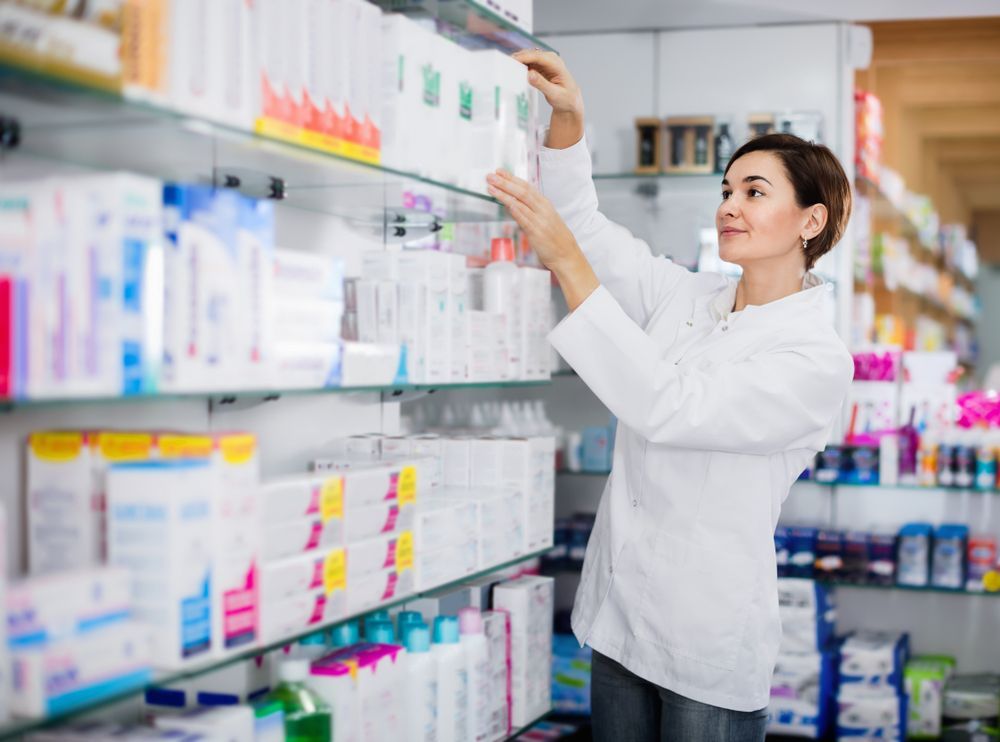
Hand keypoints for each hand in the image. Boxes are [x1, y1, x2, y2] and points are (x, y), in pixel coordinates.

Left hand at [486, 169, 598, 310]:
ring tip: (491, 187)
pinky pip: (523, 218)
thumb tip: (511, 204)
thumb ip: (529, 211)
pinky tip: (504, 203)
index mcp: (544, 204)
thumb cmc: (555, 238)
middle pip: (522, 191)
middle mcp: (542, 209)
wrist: (567, 254)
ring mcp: (540, 220)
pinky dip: (513, 209)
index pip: (526, 186)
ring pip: (520, 202)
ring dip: (504, 193)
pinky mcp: (536, 232)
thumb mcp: (544, 219)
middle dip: (505, 182)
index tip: (500, 171)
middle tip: (491, 176)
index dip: (512, 178)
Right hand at [511, 49, 582, 116]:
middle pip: (531, 54)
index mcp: (557, 64)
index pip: (538, 57)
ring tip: (506, 68)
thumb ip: (542, 84)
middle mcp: (551, 59)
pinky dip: (520, 66)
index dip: (524, 57)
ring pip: (528, 57)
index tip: (512, 60)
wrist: (570, 100)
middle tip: (504, 64)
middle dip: (518, 58)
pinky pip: (527, 63)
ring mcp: (545, 61)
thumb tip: (529, 74)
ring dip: (517, 61)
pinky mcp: (540, 66)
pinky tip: (512, 71)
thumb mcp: (554, 95)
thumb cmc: (566, 98)